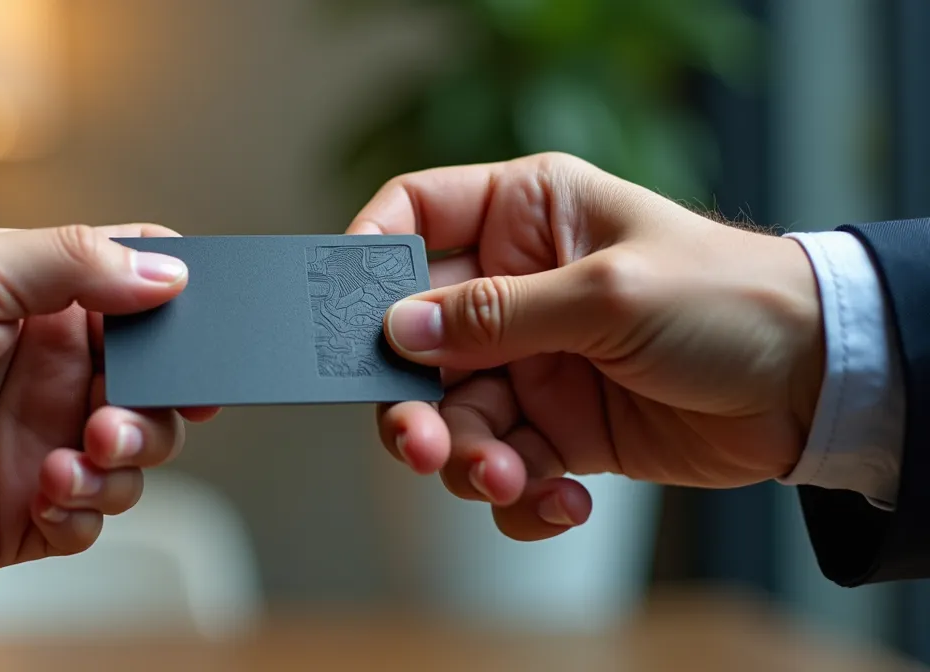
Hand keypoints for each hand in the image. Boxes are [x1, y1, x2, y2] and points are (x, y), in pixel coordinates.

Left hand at [0, 224, 218, 584]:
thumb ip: (75, 262)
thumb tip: (168, 274)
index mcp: (45, 310)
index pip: (139, 298)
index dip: (182, 315)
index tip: (204, 339)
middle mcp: (51, 375)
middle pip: (157, 387)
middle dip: (159, 405)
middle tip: (114, 413)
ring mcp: (42, 443)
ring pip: (138, 455)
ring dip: (125, 459)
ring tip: (75, 455)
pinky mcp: (29, 512)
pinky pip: (96, 516)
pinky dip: (88, 508)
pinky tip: (46, 493)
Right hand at [347, 153, 823, 541]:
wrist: (814, 386)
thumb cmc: (728, 300)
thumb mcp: (609, 294)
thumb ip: (499, 314)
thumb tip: (399, 329)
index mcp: (526, 217)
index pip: (417, 214)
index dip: (370, 254)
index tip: (346, 313)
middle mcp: (516, 286)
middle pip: (416, 340)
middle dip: (413, 400)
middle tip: (421, 443)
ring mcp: (533, 360)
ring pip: (452, 416)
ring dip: (468, 459)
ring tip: (512, 479)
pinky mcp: (556, 427)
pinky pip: (505, 466)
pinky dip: (521, 495)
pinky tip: (562, 501)